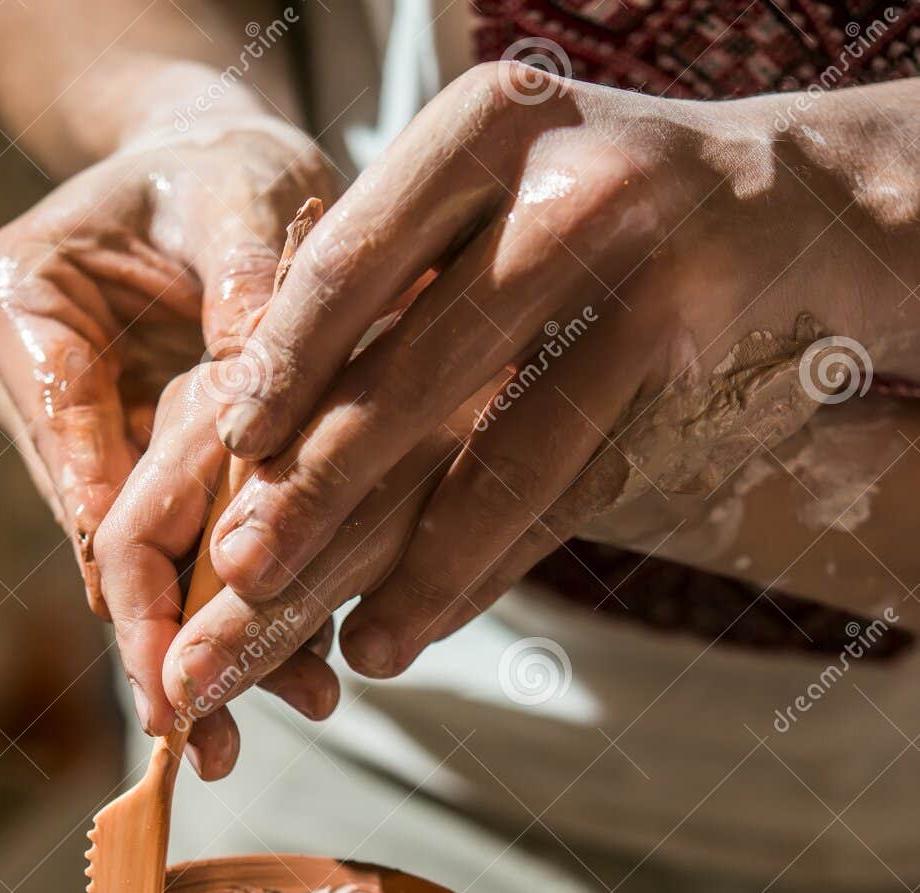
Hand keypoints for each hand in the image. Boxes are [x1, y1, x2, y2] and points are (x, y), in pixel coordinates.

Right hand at [0, 117, 339, 773]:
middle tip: (201, 728)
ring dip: (211, 641)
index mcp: (25, 305)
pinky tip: (298, 670)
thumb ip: (249, 291)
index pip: (69, 444)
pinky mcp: (149, 470)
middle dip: (159, 636)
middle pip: (103, 528)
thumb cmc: (224, 165)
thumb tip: (268, 410)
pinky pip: (195, 546)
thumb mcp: (245, 195)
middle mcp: (42, 388)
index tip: (150, 641)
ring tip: (267, 720)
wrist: (218, 173)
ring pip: (152, 558)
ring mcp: (91, 438)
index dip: (118, 552)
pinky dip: (247, 603)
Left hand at [134, 64, 907, 714]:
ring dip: (425, 564)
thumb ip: (393, 278)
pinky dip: (497, 566)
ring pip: (512, 454)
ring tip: (359, 650)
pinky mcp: (689, 372)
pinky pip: (574, 491)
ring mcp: (647, 283)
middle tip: (245, 577)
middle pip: (420, 369)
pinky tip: (431, 624)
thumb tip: (240, 429)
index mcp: (485, 130)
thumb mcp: (485, 188)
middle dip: (323, 488)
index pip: (355, 262)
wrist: (773, 195)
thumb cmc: (578, 197)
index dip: (285, 364)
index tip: (230, 448)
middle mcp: (568, 194)